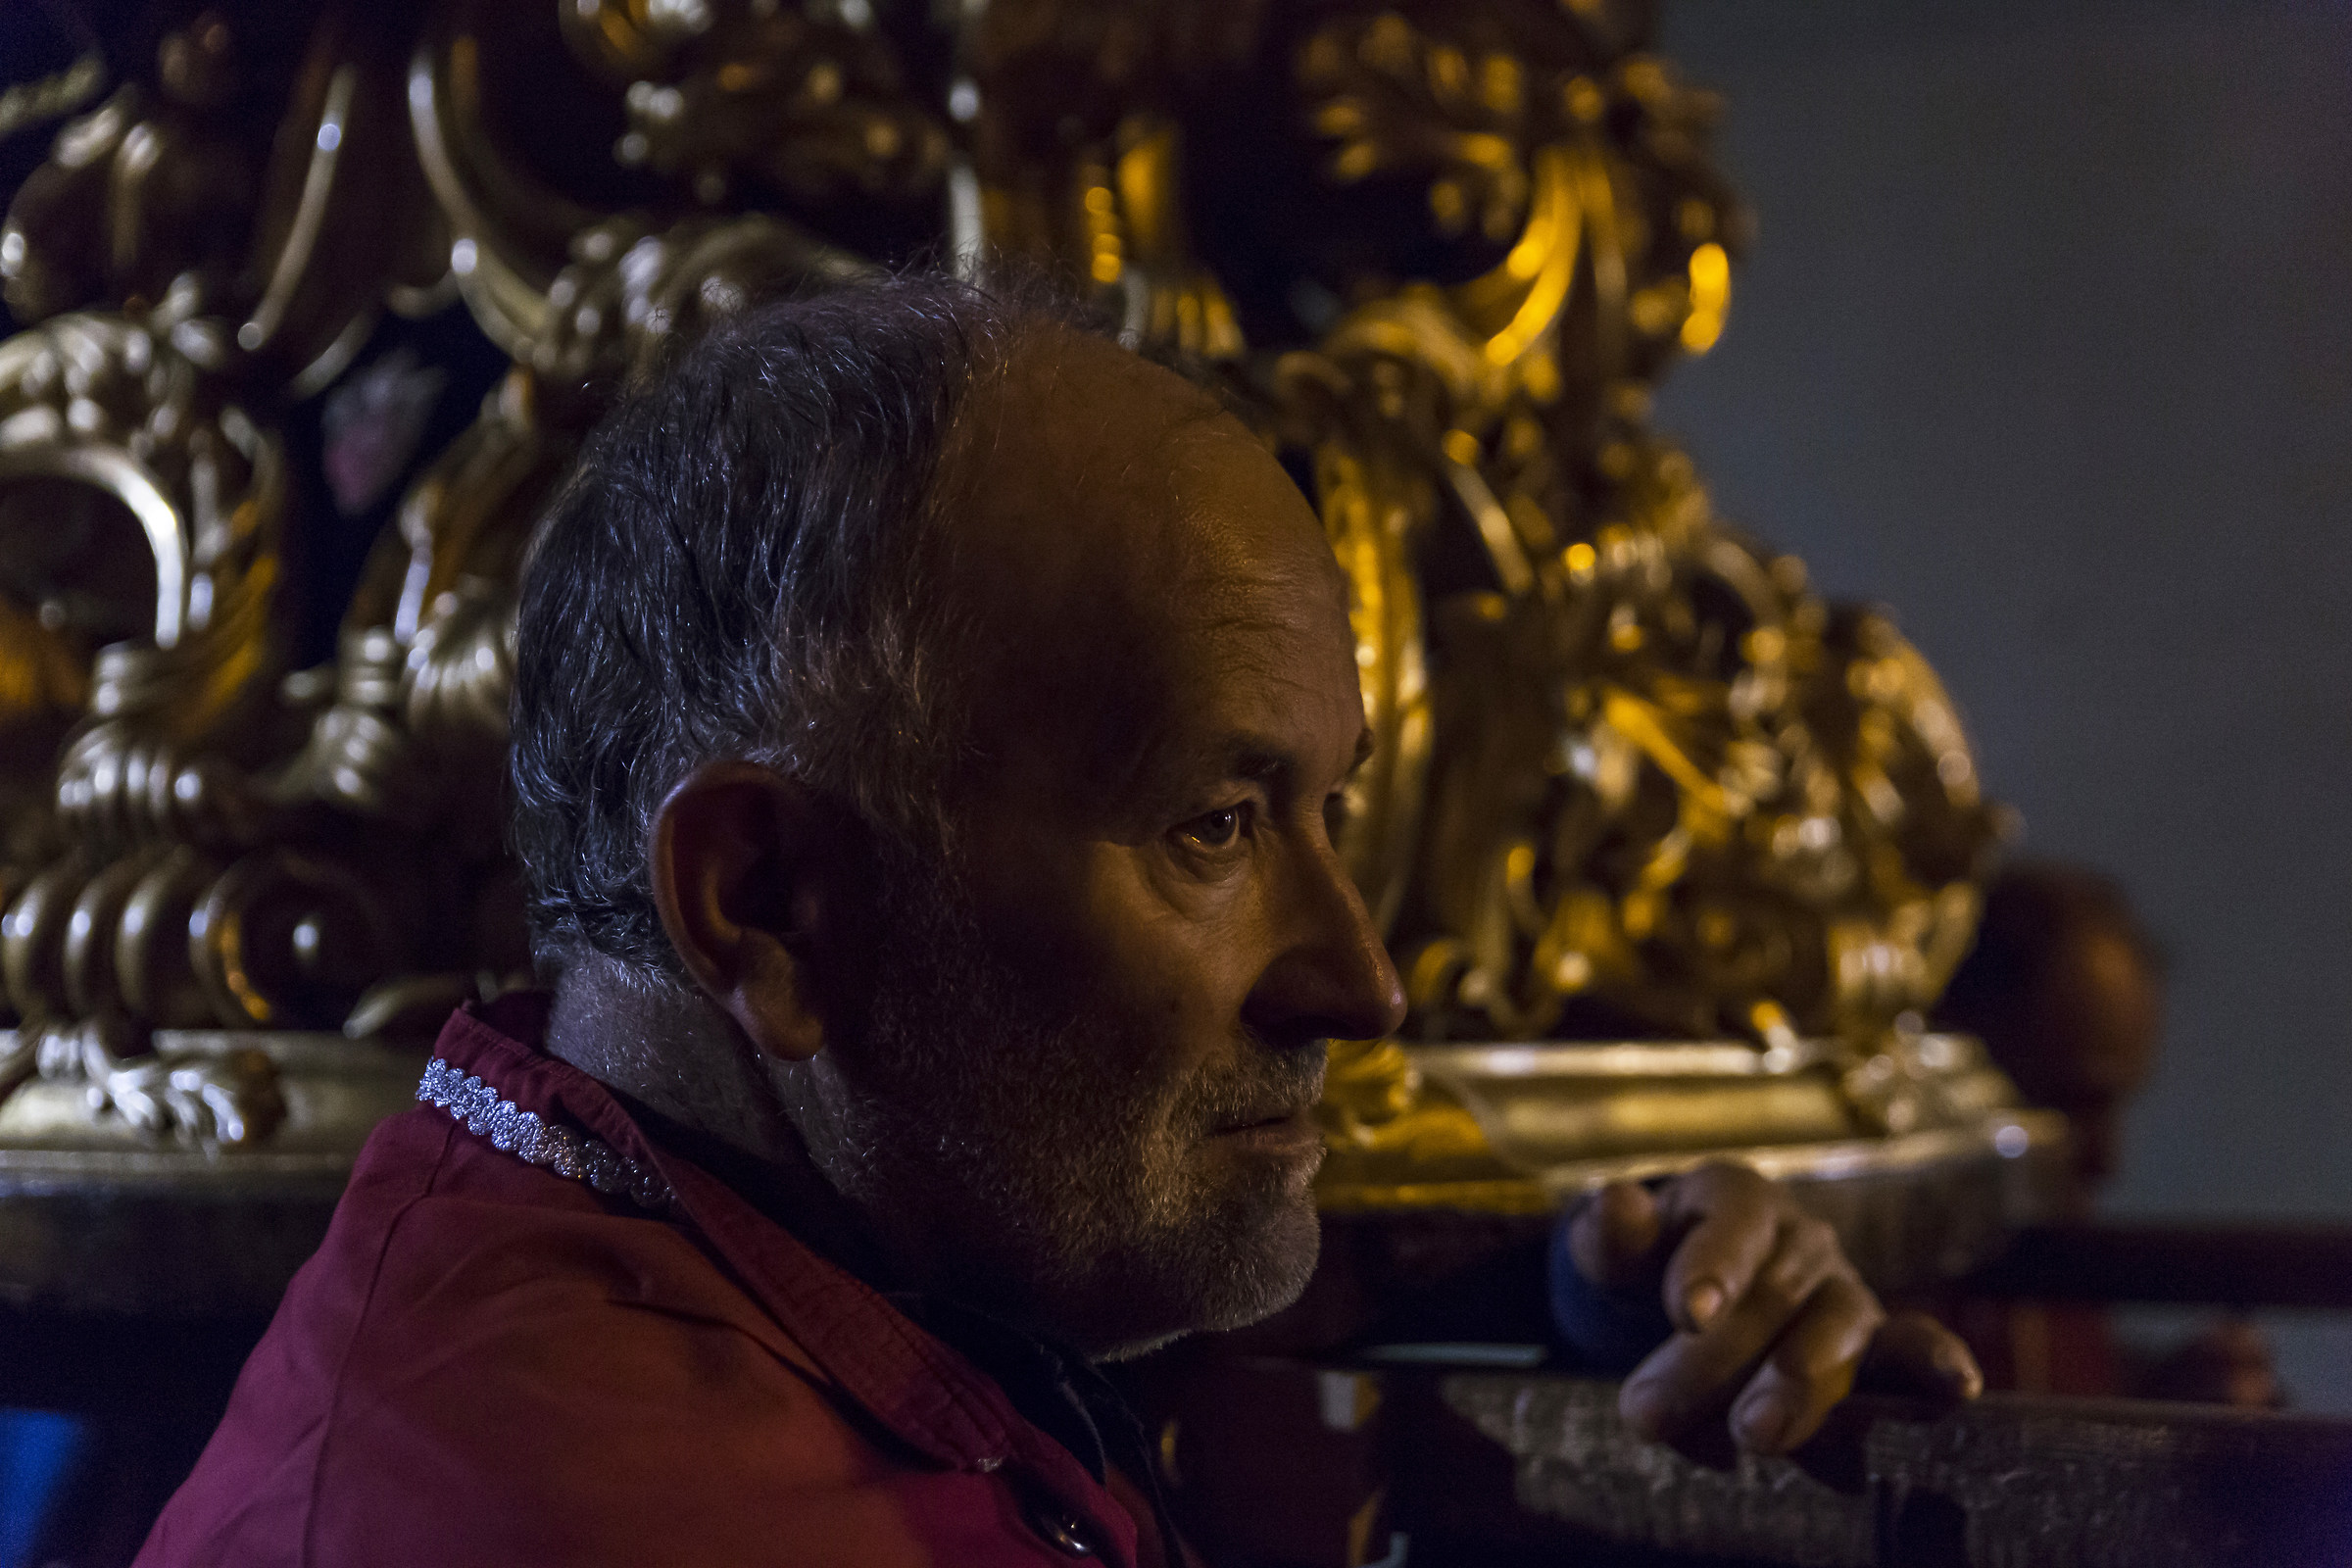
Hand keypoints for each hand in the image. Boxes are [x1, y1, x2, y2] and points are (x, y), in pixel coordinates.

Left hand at [1563, 1162, 1981, 1454]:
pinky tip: (1955, 1387)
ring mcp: (1842, 1291)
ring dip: (1800, 1384)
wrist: (1679, 1308)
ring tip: (1755, 1432)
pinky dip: (1934, 1363)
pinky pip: (1909, 1347)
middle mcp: (1801, 1237)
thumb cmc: (1643, 1272)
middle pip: (1772, 1294)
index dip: (1714, 1265)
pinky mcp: (1874, 1346)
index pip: (1733, 1220)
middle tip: (1651, 1413)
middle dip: (1714, 1360)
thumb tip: (1618, 1201)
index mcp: (1734, 1195)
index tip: (1689, 1313)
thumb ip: (1611, 1237)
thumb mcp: (1611, 1252)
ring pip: (1837, 1330)